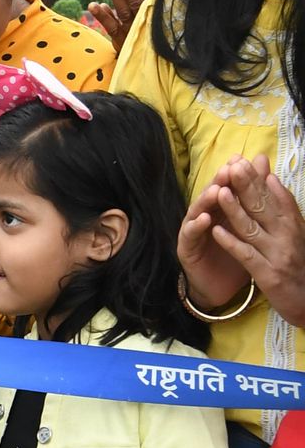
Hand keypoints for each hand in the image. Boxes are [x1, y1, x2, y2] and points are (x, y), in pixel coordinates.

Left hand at [87, 0, 155, 48]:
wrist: (149, 61)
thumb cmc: (150, 29)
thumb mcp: (153, 11)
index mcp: (156, 12)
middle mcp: (145, 20)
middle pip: (135, 0)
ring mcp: (133, 31)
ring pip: (123, 10)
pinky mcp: (121, 40)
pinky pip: (111, 27)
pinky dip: (103, 16)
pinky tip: (94, 5)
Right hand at [179, 165, 249, 310]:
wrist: (219, 287)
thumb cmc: (234, 255)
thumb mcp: (248, 227)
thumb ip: (254, 199)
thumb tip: (261, 167)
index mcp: (220, 210)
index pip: (226, 188)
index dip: (233, 175)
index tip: (242, 160)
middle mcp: (204, 216)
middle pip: (210, 196)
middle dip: (219, 182)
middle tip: (228, 169)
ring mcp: (192, 231)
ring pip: (197, 212)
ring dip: (205, 200)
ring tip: (215, 191)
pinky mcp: (186, 248)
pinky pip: (190, 235)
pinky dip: (196, 226)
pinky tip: (204, 219)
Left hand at [205, 153, 304, 326]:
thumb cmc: (299, 264)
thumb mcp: (295, 233)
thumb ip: (283, 208)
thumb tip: (271, 179)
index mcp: (294, 226)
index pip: (275, 198)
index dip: (259, 180)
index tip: (245, 161)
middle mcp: (288, 238)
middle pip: (264, 208)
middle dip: (247, 186)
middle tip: (233, 167)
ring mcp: (277, 256)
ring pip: (253, 229)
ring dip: (235, 209)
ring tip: (220, 192)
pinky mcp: (268, 274)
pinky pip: (247, 255)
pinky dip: (231, 242)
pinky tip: (216, 231)